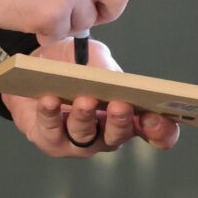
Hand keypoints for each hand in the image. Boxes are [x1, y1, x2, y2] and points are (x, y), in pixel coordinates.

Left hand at [2, 37, 182, 157]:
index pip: (155, 132)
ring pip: (85, 137)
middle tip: (119, 105)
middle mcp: (106, 133)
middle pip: (118, 136)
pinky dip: (50, 115)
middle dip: (120, 121)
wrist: (36, 66)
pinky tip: (49, 100)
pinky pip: (51, 132)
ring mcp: (78, 141)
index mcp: (128, 114)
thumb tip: (111, 79)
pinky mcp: (49, 140)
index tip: (158, 116)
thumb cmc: (74, 64)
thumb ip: (104, 67)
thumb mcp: (94, 56)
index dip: (161, 130)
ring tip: (83, 100)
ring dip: (85, 118)